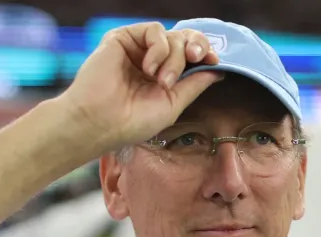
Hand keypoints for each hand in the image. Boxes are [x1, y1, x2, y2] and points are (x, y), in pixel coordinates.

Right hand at [58, 22, 222, 148]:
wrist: (101, 122)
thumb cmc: (132, 122)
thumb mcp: (173, 104)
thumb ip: (194, 84)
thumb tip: (218, 69)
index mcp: (164, 77)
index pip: (191, 57)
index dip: (205, 54)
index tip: (214, 61)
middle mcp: (152, 61)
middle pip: (185, 41)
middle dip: (197, 47)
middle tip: (196, 58)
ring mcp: (137, 49)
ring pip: (172, 37)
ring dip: (174, 58)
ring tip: (161, 81)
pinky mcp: (123, 38)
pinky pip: (154, 30)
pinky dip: (159, 48)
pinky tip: (148, 68)